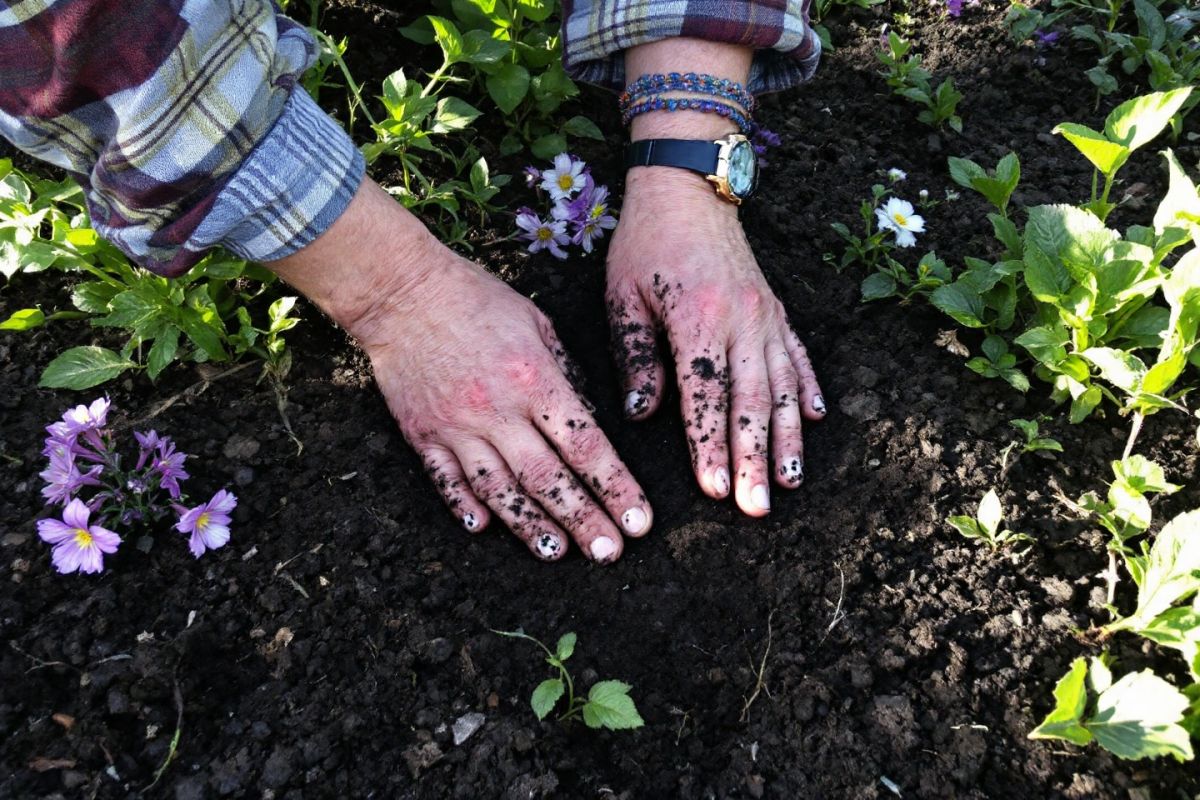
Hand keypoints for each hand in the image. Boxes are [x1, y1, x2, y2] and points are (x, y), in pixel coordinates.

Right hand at [269, 180, 651, 562]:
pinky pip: (447, 480)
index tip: (639, 520)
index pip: (585, 445)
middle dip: (584, 520)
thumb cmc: (477, 299)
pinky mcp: (422, 434)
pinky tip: (486, 529)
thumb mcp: (537, 323)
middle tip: (610, 553)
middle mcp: (497, 410)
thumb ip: (566, 374)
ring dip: (531, 526)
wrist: (401, 291)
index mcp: (534, 379)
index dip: (615, 487)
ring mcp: (456, 427)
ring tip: (559, 553)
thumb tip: (589, 423)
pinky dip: (465, 507)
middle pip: (547, 479)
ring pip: (500, 490)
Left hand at [605, 168, 825, 515]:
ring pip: (783, 387)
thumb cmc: (645, 242)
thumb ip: (636, 356)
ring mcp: (766, 317)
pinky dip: (809, 391)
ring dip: (789, 438)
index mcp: (698, 318)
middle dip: (754, 459)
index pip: (705, 394)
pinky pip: (799, 357)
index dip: (710, 443)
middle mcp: (741, 321)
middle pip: (752, 402)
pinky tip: (818, 422)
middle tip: (757, 507)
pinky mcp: (776, 311)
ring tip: (792, 482)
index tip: (714, 488)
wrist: (688, 188)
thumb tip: (639, 414)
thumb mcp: (623, 296)